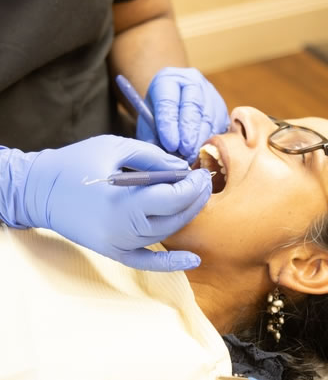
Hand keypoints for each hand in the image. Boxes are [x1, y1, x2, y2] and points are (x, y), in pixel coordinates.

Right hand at [14, 136, 211, 270]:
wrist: (39, 190)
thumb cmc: (75, 163)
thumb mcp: (115, 147)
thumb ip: (152, 157)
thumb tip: (181, 167)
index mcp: (122, 202)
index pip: (172, 198)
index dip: (193, 186)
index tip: (201, 173)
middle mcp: (122, 230)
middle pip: (173, 218)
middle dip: (195, 199)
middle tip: (205, 182)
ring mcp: (117, 245)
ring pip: (165, 234)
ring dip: (185, 217)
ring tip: (197, 198)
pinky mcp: (113, 252)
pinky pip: (146, 262)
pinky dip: (170, 263)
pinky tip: (192, 260)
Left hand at [137, 67, 229, 163]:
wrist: (174, 101)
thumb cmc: (159, 114)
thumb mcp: (148, 122)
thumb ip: (153, 137)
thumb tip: (163, 157)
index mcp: (168, 80)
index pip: (169, 102)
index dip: (170, 125)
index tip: (170, 145)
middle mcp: (191, 82)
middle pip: (193, 108)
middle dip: (189, 134)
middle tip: (184, 153)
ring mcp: (210, 93)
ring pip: (210, 118)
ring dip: (201, 140)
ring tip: (193, 157)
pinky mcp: (222, 107)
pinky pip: (221, 126)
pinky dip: (213, 142)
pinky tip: (204, 153)